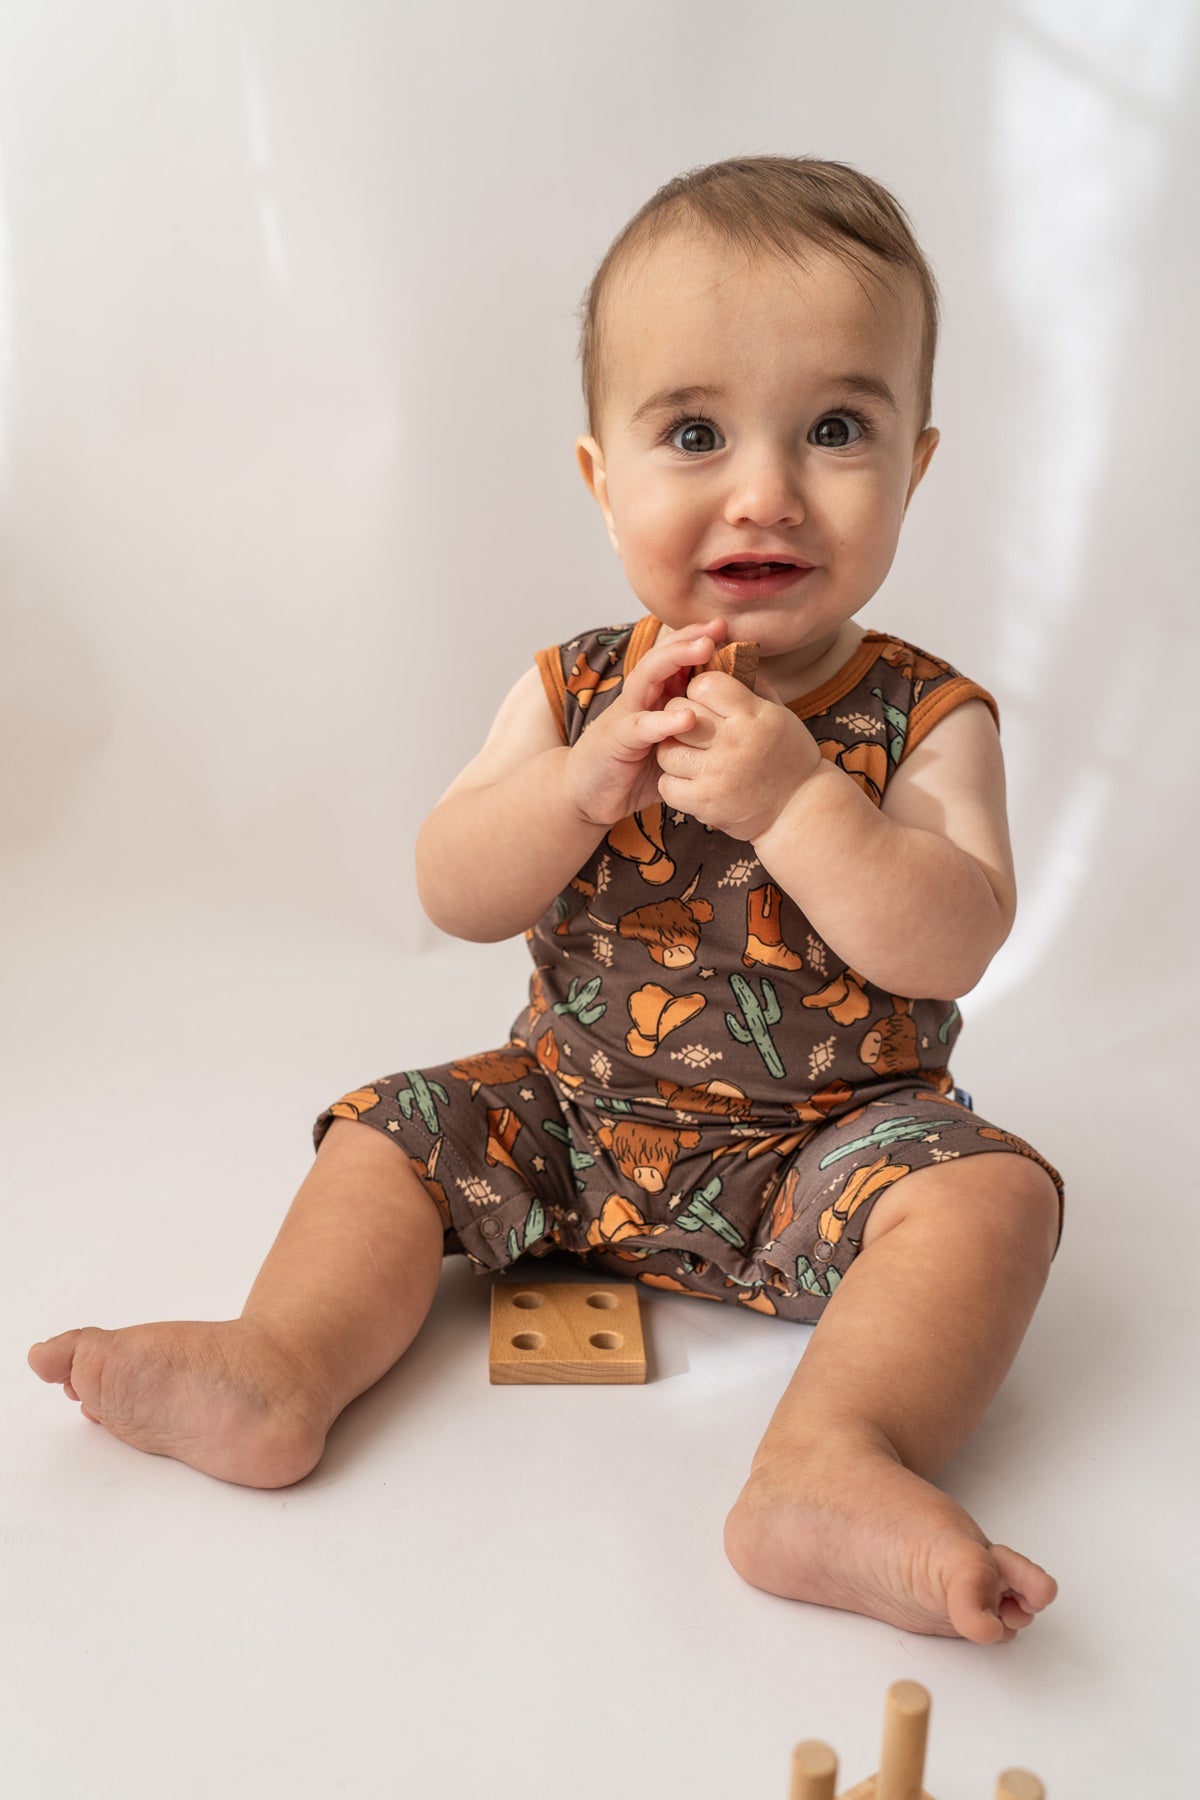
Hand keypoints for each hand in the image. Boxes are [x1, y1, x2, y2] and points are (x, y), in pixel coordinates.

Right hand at [563, 618, 730, 826]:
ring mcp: (626, 715)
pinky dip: (664, 720)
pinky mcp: (617, 740)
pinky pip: (642, 726)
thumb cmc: (636, 769)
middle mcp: (639, 697)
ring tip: (704, 649)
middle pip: (661, 656)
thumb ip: (697, 728)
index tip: (726, 626)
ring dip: (675, 660)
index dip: (698, 639)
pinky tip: (688, 716)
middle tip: (718, 626)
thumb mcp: (673, 743)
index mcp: (654, 695)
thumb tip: (740, 718)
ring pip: (648, 677)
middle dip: (689, 638)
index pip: (675, 658)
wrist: (589, 794)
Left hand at [653, 669, 823, 839]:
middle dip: (681, 717)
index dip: (700, 689)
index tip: (708, 702)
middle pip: (678, 711)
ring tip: (692, 756)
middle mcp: (734, 742)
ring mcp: (717, 773)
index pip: (705, 683)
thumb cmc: (788, 755)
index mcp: (754, 714)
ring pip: (667, 748)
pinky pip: (666, 783)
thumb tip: (725, 651)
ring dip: (674, 750)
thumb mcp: (778, 713)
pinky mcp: (704, 802)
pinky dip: (674, 782)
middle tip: (695, 729)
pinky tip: (692, 780)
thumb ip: (750, 683)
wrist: (801, 809)